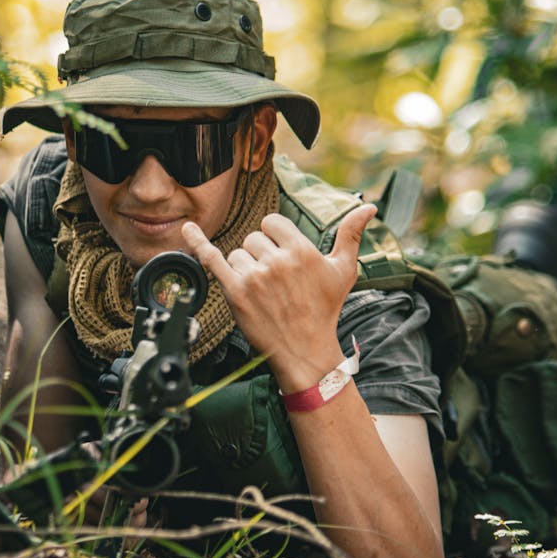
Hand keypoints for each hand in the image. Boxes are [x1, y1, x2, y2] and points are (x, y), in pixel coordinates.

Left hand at [181, 204, 375, 391]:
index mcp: (301, 250)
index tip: (281, 254)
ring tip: (262, 289)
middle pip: (254, 238)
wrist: (306, 350)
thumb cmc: (325, 310)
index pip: (272, 223)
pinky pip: (211, 259)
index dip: (275, 237)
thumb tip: (368, 206)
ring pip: (237, 253)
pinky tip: (187, 229)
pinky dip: (197, 243)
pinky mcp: (235, 292)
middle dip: (261, 253)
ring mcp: (254, 277)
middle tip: (275, 280)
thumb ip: (350, 235)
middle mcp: (276, 261)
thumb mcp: (343, 271)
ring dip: (245, 266)